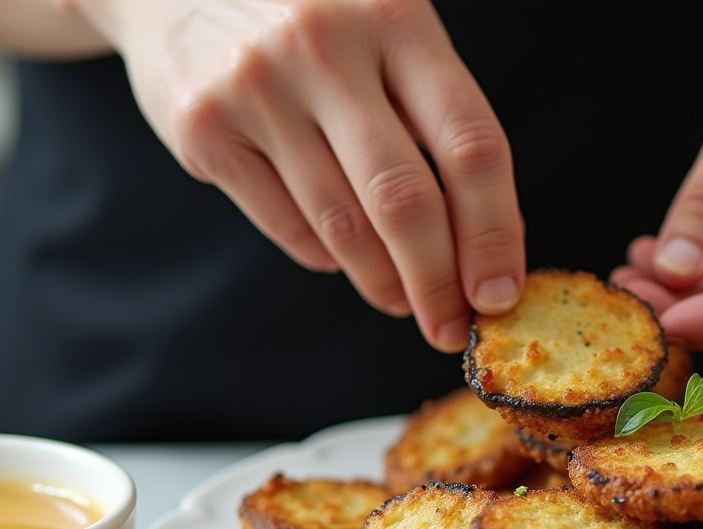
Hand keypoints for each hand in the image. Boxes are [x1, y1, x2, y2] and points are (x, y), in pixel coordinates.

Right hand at [71, 0, 524, 351]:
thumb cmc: (314, 18)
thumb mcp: (388, 34)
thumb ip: (439, 119)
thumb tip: (493, 239)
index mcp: (397, 19)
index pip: (471, 145)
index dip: (494, 232)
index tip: (499, 292)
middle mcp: (326, 46)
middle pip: (405, 201)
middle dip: (437, 282)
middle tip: (449, 325)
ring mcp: (257, 86)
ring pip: (342, 226)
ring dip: (383, 282)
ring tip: (401, 299)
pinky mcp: (204, 127)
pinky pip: (287, 225)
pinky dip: (326, 256)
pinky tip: (341, 255)